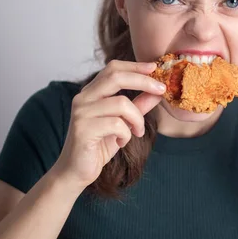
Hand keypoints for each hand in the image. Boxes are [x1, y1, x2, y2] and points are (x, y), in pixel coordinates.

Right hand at [51, 60, 165, 192]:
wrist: (76, 172)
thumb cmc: (99, 145)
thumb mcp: (124, 123)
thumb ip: (138, 106)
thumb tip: (157, 92)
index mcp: (91, 92)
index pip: (113, 68)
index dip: (135, 66)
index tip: (154, 68)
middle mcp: (83, 98)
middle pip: (116, 77)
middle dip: (143, 80)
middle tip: (161, 89)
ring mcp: (81, 112)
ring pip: (121, 103)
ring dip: (137, 119)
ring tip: (137, 132)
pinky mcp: (83, 129)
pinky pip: (116, 124)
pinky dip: (127, 134)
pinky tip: (122, 142)